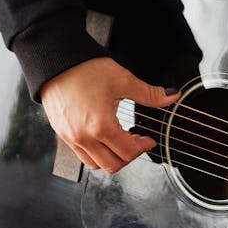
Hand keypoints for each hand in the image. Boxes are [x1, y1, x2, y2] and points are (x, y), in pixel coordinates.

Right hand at [40, 56, 179, 173]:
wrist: (55, 61)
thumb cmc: (85, 69)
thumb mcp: (123, 80)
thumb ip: (150, 93)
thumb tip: (171, 96)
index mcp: (101, 126)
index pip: (128, 152)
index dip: (143, 147)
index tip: (148, 140)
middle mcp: (83, 137)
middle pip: (113, 165)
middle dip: (129, 155)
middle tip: (137, 141)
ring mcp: (70, 137)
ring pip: (95, 164)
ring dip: (111, 157)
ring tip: (120, 139)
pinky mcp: (62, 133)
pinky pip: (81, 155)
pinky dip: (95, 152)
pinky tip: (103, 135)